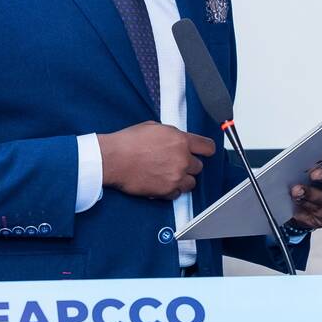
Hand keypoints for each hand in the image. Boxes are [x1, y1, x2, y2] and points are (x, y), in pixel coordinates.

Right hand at [98, 121, 215, 200]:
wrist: (113, 159)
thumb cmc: (128, 142)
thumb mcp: (154, 127)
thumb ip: (172, 135)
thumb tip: (177, 139)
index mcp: (181, 140)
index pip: (207, 147)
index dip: (206, 150)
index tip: (204, 152)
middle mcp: (182, 159)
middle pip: (199, 166)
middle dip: (189, 165)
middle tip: (175, 162)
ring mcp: (176, 176)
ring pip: (191, 182)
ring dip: (183, 179)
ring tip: (168, 174)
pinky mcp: (167, 190)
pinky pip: (178, 193)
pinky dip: (172, 189)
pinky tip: (161, 182)